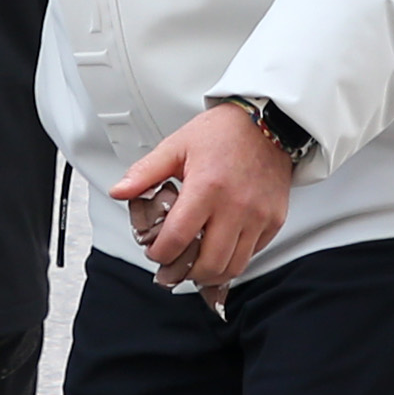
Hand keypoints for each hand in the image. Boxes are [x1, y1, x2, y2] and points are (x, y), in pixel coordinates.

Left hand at [111, 107, 294, 296]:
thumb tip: (119, 191)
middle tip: (175, 266)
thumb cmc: (224, 132)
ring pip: (233, 267)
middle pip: (208, 264)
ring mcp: (258, 216)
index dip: (160, 254)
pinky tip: (220, 246)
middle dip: (185, 272)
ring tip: (196, 264)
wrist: (268, 121)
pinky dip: (234, 258)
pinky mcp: (274, 220)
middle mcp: (236, 206)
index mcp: (207, 187)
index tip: (156, 252)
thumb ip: (145, 172)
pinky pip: (253, 253)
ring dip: (211, 272)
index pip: (178, 239)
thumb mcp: (177, 145)